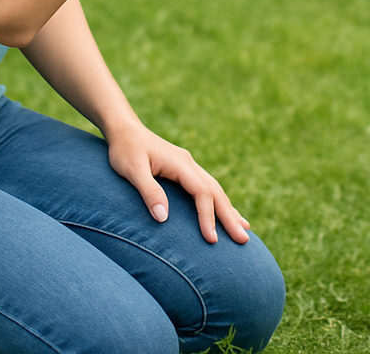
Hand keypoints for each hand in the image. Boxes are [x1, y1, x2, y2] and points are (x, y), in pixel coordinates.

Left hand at [106, 119, 250, 244]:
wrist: (124, 130)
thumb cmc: (125, 150)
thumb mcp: (132, 170)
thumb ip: (149, 191)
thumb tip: (163, 218)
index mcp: (181, 164)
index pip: (201, 192)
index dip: (208, 216)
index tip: (212, 239)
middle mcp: (190, 164)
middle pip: (215, 192)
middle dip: (230, 216)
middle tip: (244, 239)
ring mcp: (189, 166)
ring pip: (215, 189)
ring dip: (229, 210)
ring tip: (244, 228)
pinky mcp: (184, 171)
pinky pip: (207, 188)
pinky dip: (219, 202)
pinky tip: (225, 212)